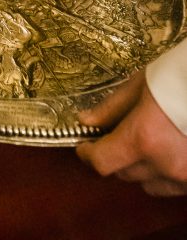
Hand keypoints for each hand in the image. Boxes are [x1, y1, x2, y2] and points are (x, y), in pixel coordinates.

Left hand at [77, 71, 186, 196]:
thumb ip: (112, 108)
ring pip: (150, 185)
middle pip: (124, 174)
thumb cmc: (179, 75)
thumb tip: (87, 121)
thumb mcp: (140, 85)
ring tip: (147, 141)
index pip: (103, 162)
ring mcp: (186, 175)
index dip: (88, 154)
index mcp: (144, 138)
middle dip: (115, 156)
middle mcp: (165, 164)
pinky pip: (174, 185)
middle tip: (116, 135)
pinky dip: (165, 172)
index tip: (84, 145)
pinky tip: (169, 148)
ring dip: (141, 168)